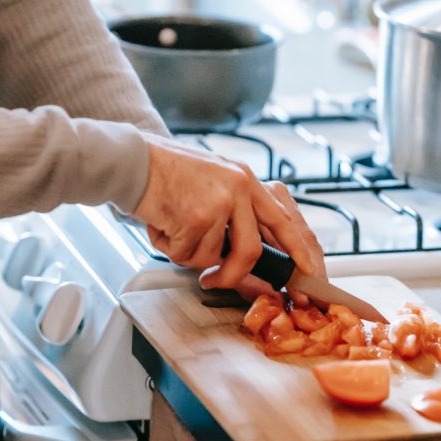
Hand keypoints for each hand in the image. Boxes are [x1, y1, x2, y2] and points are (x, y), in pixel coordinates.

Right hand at [133, 137, 320, 288]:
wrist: (133, 159)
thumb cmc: (167, 173)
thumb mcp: (215, 180)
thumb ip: (235, 210)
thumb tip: (247, 254)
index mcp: (247, 180)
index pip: (283, 220)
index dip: (297, 250)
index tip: (307, 271)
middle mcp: (239, 189)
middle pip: (251, 252)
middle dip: (231, 275)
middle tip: (213, 281)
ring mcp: (219, 202)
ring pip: (212, 257)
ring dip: (187, 252)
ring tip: (172, 227)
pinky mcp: (196, 216)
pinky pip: (186, 254)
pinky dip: (169, 247)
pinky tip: (161, 224)